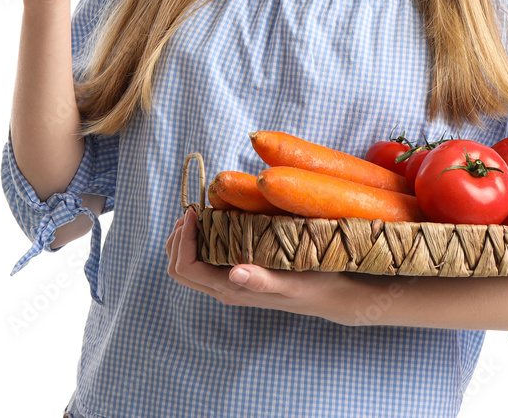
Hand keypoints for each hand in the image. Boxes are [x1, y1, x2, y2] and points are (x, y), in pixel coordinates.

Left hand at [165, 207, 356, 324]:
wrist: (328, 296)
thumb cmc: (312, 284)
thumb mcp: (290, 281)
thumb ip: (261, 280)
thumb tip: (233, 273)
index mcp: (231, 290)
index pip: (187, 268)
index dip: (183, 239)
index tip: (195, 211)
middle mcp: (224, 290)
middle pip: (179, 269)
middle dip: (178, 239)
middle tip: (193, 211)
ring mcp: (229, 284)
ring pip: (189, 266)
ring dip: (186, 240)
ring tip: (199, 215)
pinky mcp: (237, 276)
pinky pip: (204, 261)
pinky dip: (199, 241)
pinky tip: (215, 223)